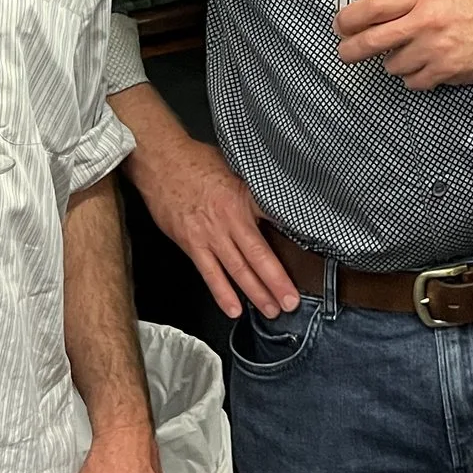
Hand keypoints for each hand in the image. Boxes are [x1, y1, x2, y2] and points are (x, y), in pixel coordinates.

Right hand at [126, 134, 297, 319]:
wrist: (162, 162)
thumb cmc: (197, 162)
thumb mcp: (236, 169)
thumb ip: (254, 191)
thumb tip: (275, 203)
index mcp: (245, 198)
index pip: (276, 224)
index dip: (294, 242)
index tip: (310, 260)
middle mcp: (230, 219)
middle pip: (259, 256)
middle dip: (277, 282)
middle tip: (291, 302)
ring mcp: (210, 234)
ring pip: (238, 270)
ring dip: (256, 293)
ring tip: (271, 310)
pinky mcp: (192, 244)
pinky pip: (210, 274)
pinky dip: (223, 293)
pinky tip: (234, 309)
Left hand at [337, 0, 472, 89]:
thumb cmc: (472, 5)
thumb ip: (405, 0)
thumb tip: (366, 14)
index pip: (371, 7)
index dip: (347, 19)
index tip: (339, 26)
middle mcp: (425, 21)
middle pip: (371, 41)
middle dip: (350, 50)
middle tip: (345, 53)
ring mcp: (434, 49)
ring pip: (391, 65)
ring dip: (393, 62)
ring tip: (406, 53)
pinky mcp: (445, 72)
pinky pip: (412, 82)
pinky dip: (413, 77)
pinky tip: (422, 66)